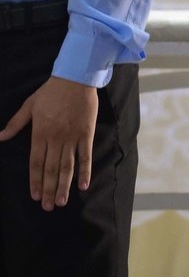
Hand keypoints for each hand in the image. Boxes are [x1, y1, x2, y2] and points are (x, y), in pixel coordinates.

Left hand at [0, 76, 97, 208]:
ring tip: (61, 202)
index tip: (35, 196)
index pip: (36, 163)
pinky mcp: (86, 133)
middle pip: (51, 169)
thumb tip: (0, 137)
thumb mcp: (30, 105)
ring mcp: (72, 137)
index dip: (35, 181)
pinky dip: (85, 171)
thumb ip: (15, 123)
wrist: (76, 77)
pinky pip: (85, 156)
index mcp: (40, 133)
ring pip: (67, 166)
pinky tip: (83, 185)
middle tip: (48, 207)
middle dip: (49, 189)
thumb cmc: (51, 91)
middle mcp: (55, 138)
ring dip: (64, 186)